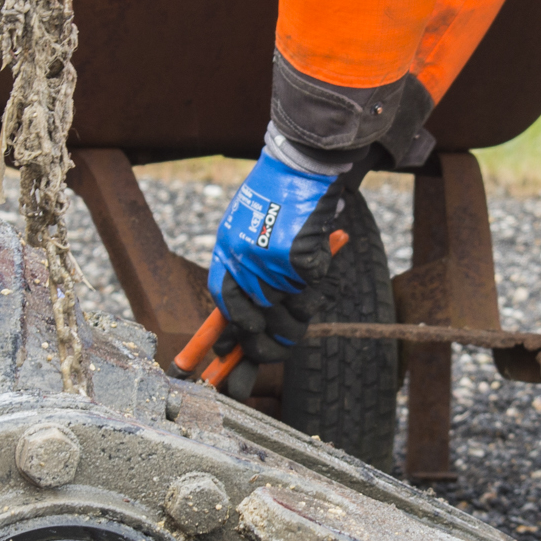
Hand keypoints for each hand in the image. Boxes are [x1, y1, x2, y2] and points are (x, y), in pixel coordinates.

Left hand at [204, 153, 349, 393]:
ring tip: (298, 302)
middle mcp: (247, 266)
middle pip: (258, 328)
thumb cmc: (270, 198)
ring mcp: (276, 266)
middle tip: (268, 354)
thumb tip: (233, 328)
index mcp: (227, 258)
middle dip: (264, 349)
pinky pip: (314, 292)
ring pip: (291, 317)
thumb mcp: (238, 234)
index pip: (224, 315)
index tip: (223, 374)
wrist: (299, 166)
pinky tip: (313, 262)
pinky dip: (317, 281)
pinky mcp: (305, 262)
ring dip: (296, 316)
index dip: (227, 346)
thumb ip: (237, 275)